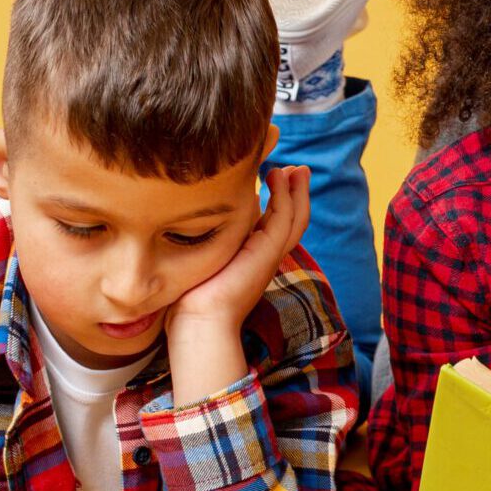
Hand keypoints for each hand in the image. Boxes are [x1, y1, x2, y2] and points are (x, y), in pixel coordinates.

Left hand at [168, 165, 309, 336]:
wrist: (199, 321)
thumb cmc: (191, 297)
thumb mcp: (205, 259)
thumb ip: (211, 239)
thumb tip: (200, 215)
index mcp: (253, 260)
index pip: (275, 227)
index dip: (281, 203)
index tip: (277, 178)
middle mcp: (266, 257)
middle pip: (294, 221)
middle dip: (297, 194)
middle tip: (298, 170)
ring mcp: (270, 256)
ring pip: (295, 218)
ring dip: (297, 191)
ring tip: (296, 169)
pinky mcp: (267, 253)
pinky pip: (284, 218)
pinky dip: (285, 195)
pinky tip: (278, 176)